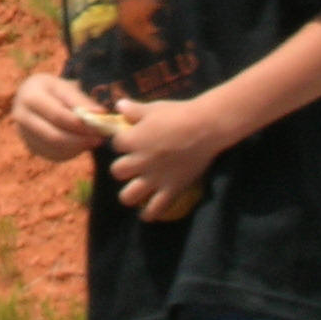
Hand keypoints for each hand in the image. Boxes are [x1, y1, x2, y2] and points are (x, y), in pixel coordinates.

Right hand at [11, 74, 105, 161]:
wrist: (33, 95)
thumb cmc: (54, 90)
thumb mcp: (66, 88)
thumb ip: (82, 101)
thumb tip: (101, 114)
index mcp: (30, 96)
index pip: (57, 115)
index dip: (80, 124)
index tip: (100, 127)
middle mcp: (21, 116)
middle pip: (53, 136)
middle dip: (79, 140)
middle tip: (99, 140)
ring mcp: (23, 134)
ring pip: (54, 149)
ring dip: (77, 148)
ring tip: (92, 141)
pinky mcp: (30, 146)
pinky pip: (53, 155)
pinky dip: (70, 152)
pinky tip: (80, 144)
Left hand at [108, 96, 228, 220]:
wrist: (205, 128)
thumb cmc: (178, 114)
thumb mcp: (152, 108)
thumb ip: (133, 110)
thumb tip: (118, 105)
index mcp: (133, 140)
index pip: (115, 144)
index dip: (121, 142)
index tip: (128, 140)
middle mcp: (140, 162)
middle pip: (117, 171)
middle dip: (121, 168)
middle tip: (130, 166)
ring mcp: (155, 178)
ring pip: (128, 196)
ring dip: (128, 194)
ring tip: (133, 192)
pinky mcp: (171, 189)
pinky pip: (155, 209)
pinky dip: (149, 214)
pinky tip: (146, 214)